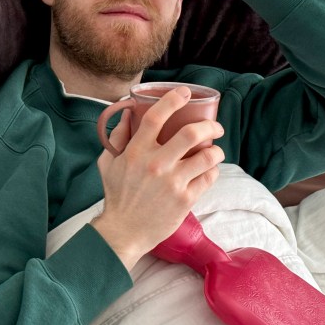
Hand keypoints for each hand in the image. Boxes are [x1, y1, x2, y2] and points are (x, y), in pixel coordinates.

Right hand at [93, 86, 224, 270]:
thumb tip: (130, 113)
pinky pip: (209, 178)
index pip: (157, 116)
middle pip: (191, 133)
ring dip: (216, 150)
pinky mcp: (185, 200)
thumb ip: (117, 137)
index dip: (173, 99)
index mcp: (136, 152)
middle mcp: (155, 164)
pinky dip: (212, 170)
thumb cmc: (116, 195)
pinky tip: (209, 169)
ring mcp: (172, 183)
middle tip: (215, 127)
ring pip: (207, 156)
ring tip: (215, 150)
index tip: (185, 93)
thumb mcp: (108, 163)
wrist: (124, 231)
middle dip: (209, 126)